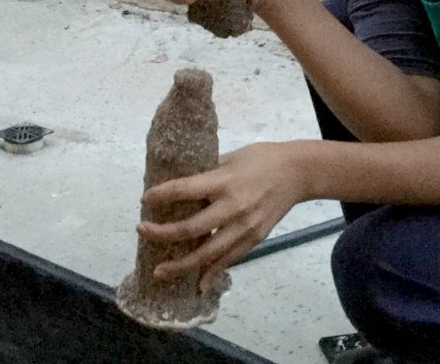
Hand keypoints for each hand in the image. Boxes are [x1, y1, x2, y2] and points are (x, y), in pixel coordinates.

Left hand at [137, 141, 305, 292]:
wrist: (298, 172)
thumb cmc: (262, 158)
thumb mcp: (231, 157)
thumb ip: (208, 173)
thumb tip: (182, 185)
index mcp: (224, 181)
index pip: (184, 191)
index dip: (161, 196)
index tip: (145, 200)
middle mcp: (232, 207)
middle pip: (190, 229)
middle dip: (162, 234)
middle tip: (141, 232)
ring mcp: (244, 227)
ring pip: (207, 253)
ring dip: (181, 264)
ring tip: (159, 271)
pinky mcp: (255, 238)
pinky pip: (229, 259)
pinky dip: (212, 272)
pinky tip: (197, 283)